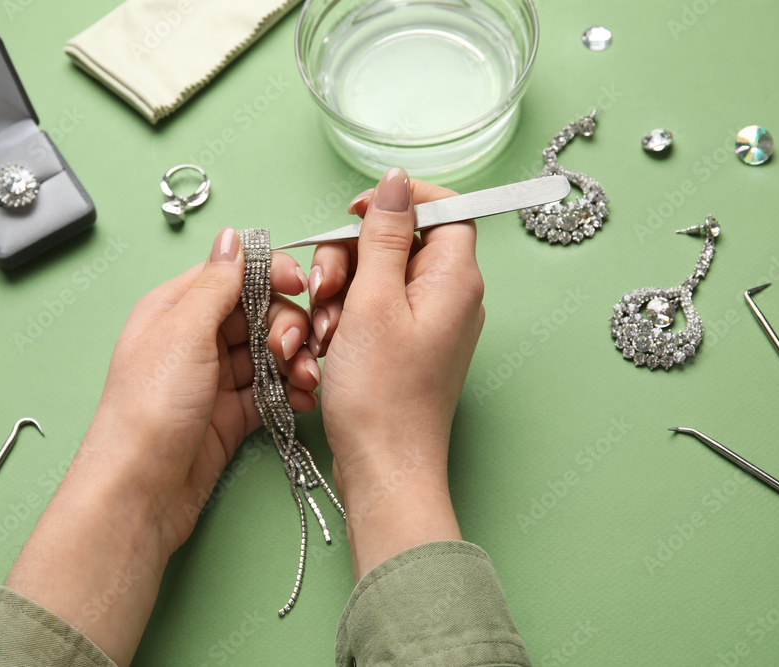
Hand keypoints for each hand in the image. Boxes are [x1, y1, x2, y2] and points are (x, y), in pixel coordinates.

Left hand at [5, 228, 318, 664]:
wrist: (141, 489)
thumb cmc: (150, 408)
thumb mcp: (183, 332)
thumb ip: (215, 284)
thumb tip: (231, 236)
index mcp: (175, 308)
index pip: (233, 274)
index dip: (271, 276)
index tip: (301, 287)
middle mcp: (195, 339)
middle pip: (258, 313)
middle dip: (286, 324)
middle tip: (292, 347)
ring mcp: (214, 378)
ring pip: (269, 353)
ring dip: (294, 359)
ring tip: (304, 379)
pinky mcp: (231, 414)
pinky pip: (271, 391)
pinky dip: (291, 391)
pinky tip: (304, 399)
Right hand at [308, 168, 485, 579]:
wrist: (383, 467)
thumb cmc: (382, 394)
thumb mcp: (373, 301)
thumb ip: (384, 234)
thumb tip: (396, 182)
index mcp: (454, 278)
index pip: (443, 207)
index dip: (397, 201)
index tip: (355, 214)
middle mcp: (448, 296)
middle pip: (399, 241)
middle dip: (351, 256)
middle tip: (325, 288)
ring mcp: (427, 323)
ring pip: (378, 276)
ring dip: (341, 292)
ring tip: (325, 330)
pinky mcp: (406, 346)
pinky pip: (374, 310)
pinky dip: (346, 319)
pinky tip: (327, 346)